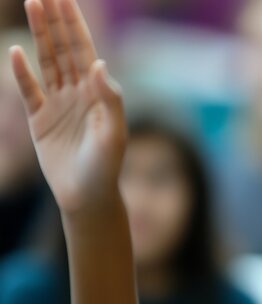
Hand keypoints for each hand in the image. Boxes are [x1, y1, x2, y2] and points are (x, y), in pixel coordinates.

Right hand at [10, 0, 125, 212]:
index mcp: (98, 93)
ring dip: (40, 36)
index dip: (75, 25)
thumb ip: (108, 98)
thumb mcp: (113, 132)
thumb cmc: (106, 166)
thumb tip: (98, 63)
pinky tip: (16, 52)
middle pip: (64, 50)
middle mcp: (78, 93)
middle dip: (55, 22)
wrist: (87, 195)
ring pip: (47, 63)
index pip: (85, 51)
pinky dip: (22, 73)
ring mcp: (58, 105)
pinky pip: (29, 91)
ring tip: (32, 6)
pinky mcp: (40, 120)